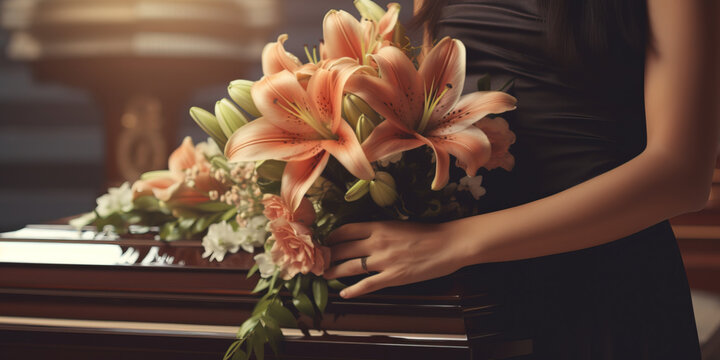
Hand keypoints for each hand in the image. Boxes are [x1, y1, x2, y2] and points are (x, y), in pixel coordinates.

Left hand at [323, 220, 473, 298]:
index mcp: (379, 226)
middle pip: (343, 248)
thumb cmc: (427, 233)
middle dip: (328, 255)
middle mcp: (377, 242)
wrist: (448, 244)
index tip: (325, 241)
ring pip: (350, 267)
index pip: (346, 230)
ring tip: (324, 274)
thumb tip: (363, 237)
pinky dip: (353, 290)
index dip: (332, 237)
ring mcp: (384, 261)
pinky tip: (344, 292)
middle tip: (319, 260)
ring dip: (334, 271)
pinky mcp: (393, 277)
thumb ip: (380, 231)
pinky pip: (367, 285)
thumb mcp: (398, 225)